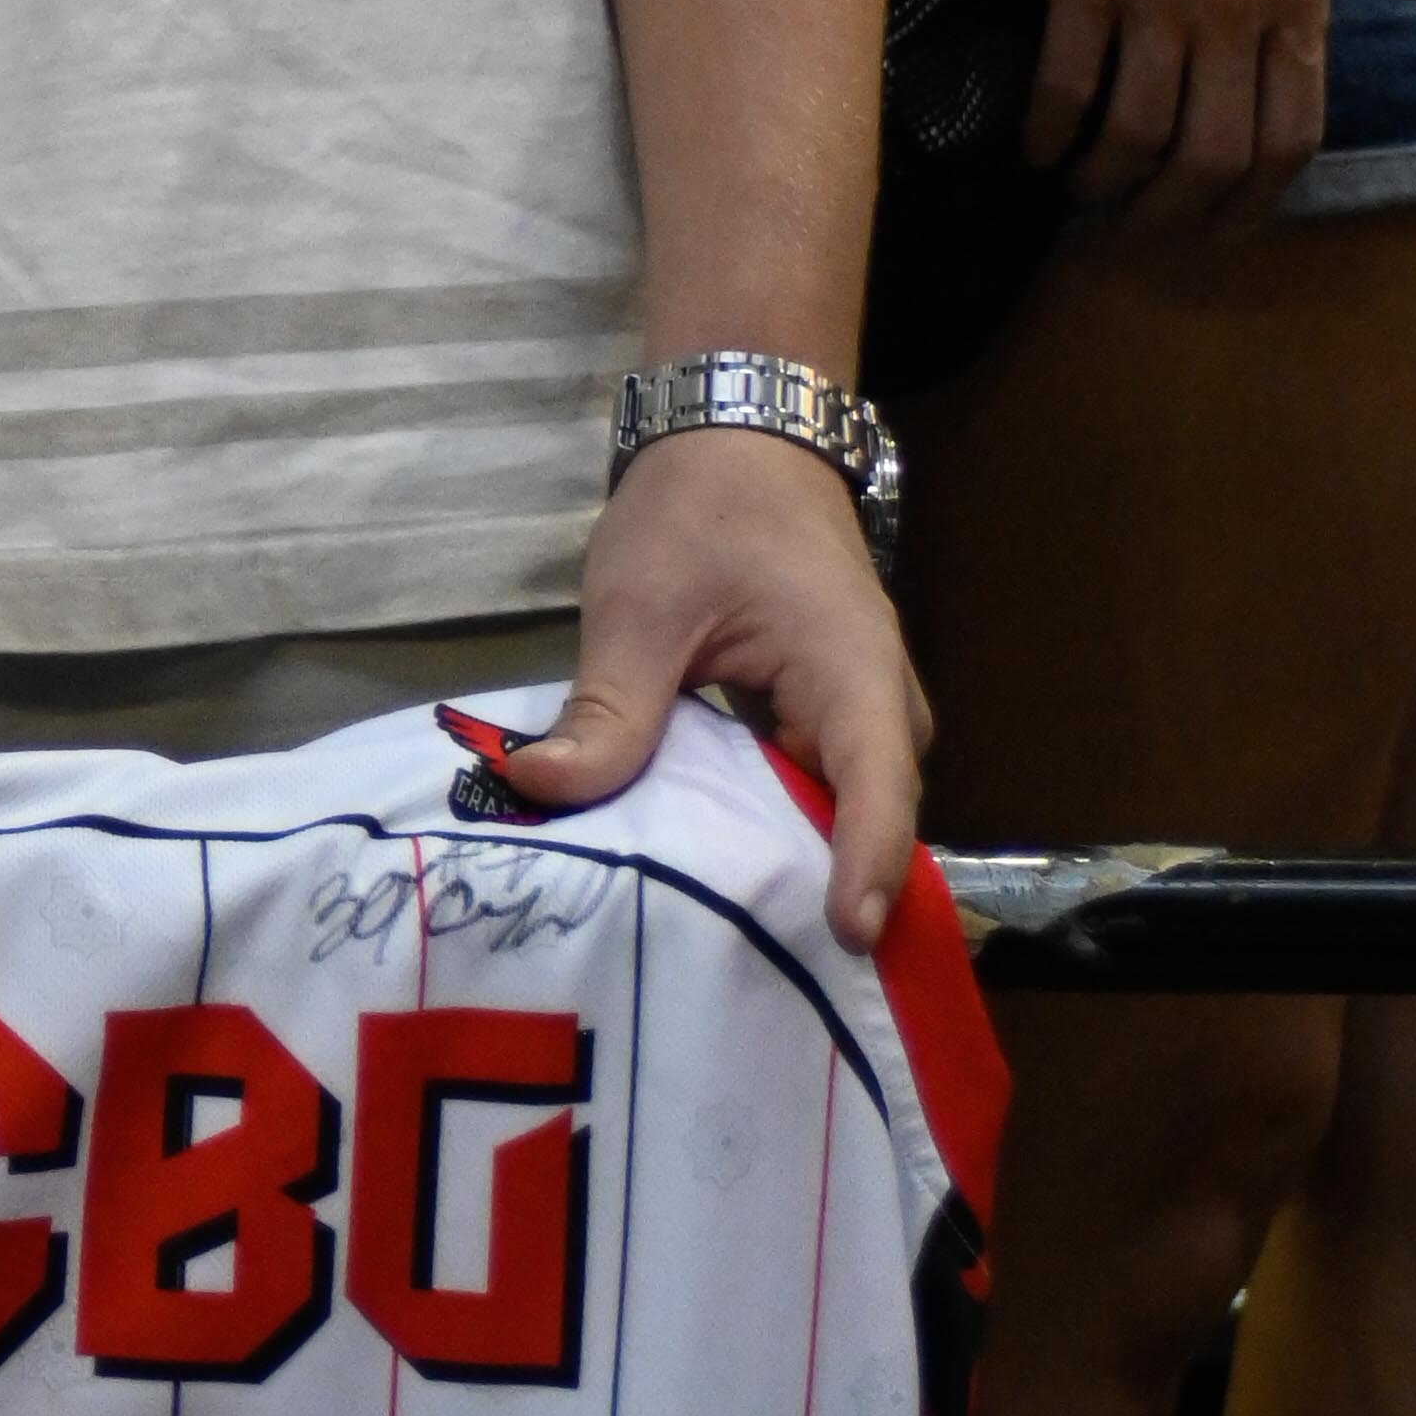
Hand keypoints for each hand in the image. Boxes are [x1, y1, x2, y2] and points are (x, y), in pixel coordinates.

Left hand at [483, 436, 923, 944]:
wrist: (739, 439)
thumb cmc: (700, 509)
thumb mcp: (640, 605)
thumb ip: (606, 707)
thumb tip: (538, 788)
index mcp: (852, 668)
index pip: (877, 783)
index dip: (866, 864)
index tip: (846, 936)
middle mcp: (878, 704)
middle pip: (868, 817)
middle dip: (824, 892)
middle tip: (763, 976)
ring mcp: (856, 715)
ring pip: (841, 811)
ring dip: (796, 869)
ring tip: (738, 953)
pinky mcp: (822, 722)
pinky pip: (813, 793)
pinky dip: (773, 834)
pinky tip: (716, 886)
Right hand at [1028, 0, 1331, 229]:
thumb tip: (1258, 75)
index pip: (1288, 137)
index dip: (1249, 201)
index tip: (1214, 223)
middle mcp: (1237, 4)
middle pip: (1209, 156)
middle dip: (1171, 211)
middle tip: (1135, 222)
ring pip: (1133, 135)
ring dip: (1101, 180)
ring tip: (1077, 185)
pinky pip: (1064, 82)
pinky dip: (1045, 129)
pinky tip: (1032, 142)